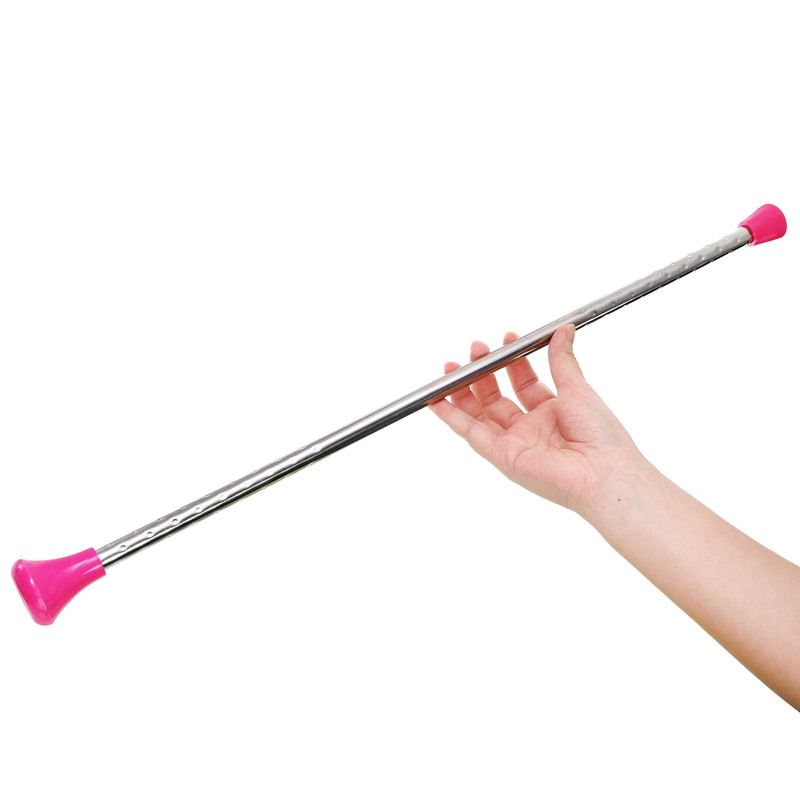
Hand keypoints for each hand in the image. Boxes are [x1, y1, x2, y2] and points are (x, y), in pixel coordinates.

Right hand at [430, 325, 642, 515]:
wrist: (603, 471)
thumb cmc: (601, 435)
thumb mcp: (578, 389)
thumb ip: (562, 360)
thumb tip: (563, 331)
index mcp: (552, 412)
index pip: (523, 383)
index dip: (511, 362)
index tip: (504, 340)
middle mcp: (530, 429)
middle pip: (496, 398)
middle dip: (482, 373)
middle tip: (475, 349)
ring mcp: (514, 444)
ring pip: (479, 415)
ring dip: (463, 392)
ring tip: (451, 368)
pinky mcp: (502, 457)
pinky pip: (471, 434)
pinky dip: (452, 418)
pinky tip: (437, 400)